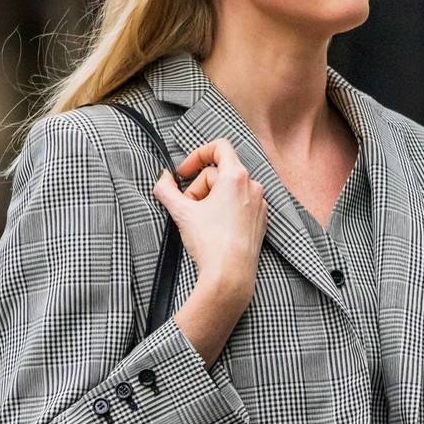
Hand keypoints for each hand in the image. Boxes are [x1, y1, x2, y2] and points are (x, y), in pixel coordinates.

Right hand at [159, 139, 267, 365]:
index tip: (183, 174)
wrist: (230, 277)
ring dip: (211, 199)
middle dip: (199, 187)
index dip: (197, 155)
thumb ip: (166, 189)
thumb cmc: (209, 243)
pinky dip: (225, 210)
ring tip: (201, 220)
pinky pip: (240, 205)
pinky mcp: (261, 221)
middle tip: (188, 208)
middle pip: (218, 174)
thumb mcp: (181, 212)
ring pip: (229, 190)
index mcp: (236, 177)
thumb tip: (162, 177)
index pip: (219, 146)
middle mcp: (253, 186)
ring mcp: (260, 205)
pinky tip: (215, 229)